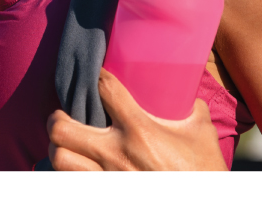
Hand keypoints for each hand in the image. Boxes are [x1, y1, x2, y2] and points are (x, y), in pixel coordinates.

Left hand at [46, 68, 226, 170]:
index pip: (103, 89)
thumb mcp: (202, 133)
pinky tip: (76, 165)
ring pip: (58, 158)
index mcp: (139, 130)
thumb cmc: (204, 170)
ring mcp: (106, 178)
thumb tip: (185, 93)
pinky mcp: (104, 195)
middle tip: (66, 113)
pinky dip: (67, 172)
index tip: (96, 74)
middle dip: (58, 117)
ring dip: (59, 147)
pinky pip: (70, 183)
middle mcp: (116, 153)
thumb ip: (191, 108)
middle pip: (61, 128)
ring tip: (67, 142)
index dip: (95, 75)